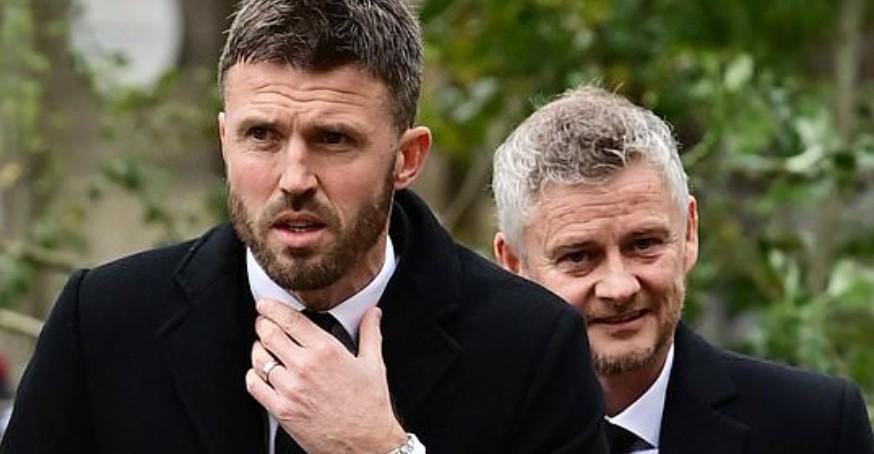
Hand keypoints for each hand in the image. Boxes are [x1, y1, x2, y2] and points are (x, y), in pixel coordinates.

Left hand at [246, 299, 406, 453]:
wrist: (365, 443)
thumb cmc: (370, 405)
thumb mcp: (374, 364)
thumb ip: (370, 333)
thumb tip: (373, 313)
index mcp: (326, 350)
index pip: (289, 320)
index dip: (272, 308)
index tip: (266, 304)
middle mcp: (305, 367)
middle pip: (269, 334)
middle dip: (262, 324)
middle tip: (263, 322)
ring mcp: (290, 390)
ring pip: (259, 359)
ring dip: (258, 348)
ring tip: (263, 346)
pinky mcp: (282, 410)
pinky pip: (255, 386)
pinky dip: (253, 375)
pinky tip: (260, 372)